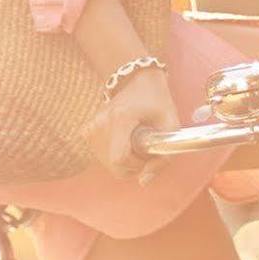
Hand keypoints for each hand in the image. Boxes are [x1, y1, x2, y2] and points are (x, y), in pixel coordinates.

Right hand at [85, 67, 177, 182]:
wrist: (135, 78)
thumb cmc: (156, 99)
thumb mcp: (170, 125)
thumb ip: (163, 157)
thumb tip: (144, 181)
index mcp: (121, 118)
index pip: (119, 158)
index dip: (136, 165)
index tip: (147, 155)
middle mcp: (101, 123)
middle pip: (111, 164)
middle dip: (131, 165)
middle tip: (144, 150)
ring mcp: (92, 126)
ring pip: (105, 162)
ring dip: (123, 160)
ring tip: (135, 142)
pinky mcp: (87, 129)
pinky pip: (99, 154)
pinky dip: (112, 154)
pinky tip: (123, 141)